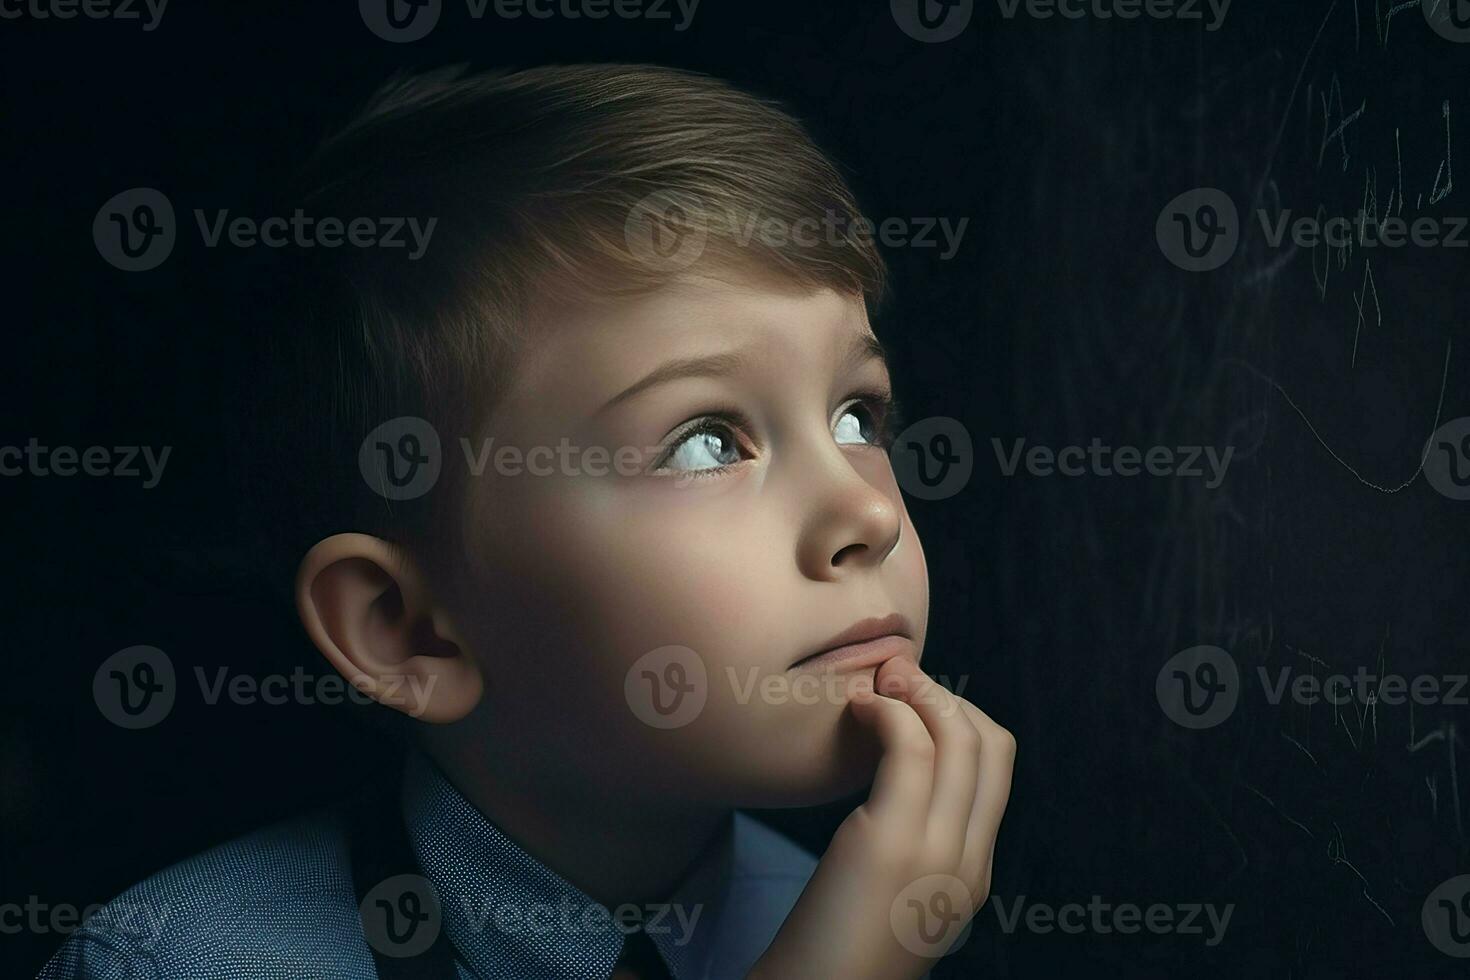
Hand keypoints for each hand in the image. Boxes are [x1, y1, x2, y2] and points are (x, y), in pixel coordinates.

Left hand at [749, 656, 1014, 978]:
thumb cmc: (838, 952)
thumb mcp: (899, 899)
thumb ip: (916, 847)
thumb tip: (900, 781)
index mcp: (975, 874)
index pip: (997, 769)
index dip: (961, 719)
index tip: (916, 704)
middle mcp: (970, 862)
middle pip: (990, 743)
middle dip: (945, 695)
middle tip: (896, 678)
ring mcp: (938, 851)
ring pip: (958, 736)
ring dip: (917, 692)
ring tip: (877, 685)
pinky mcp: (893, 842)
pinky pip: (909, 747)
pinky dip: (886, 712)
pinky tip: (857, 712)